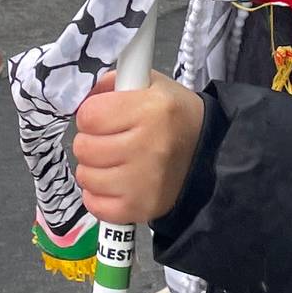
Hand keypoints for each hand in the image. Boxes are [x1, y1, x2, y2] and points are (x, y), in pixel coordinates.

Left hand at [74, 69, 204, 224]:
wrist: (209, 155)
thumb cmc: (174, 118)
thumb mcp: (151, 85)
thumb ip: (113, 84)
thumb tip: (81, 99)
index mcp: (152, 109)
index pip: (89, 115)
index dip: (91, 114)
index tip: (103, 117)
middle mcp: (149, 146)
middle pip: (84, 147)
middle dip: (90, 140)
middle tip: (108, 140)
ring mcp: (145, 182)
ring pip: (86, 176)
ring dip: (93, 168)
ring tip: (113, 162)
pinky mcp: (141, 208)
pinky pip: (95, 205)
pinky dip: (98, 195)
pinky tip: (114, 183)